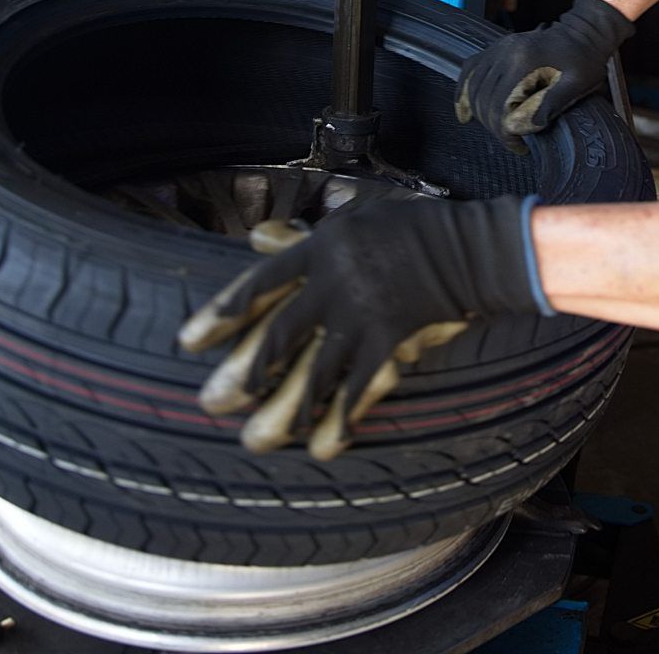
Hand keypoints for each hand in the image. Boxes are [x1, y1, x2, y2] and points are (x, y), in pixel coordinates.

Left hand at [177, 193, 543, 459]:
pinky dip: (344, 415)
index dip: (225, 311)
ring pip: (316, 369)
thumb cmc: (410, 226)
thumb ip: (301, 235)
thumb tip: (256, 238)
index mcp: (321, 250)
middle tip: (219, 400)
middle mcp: (334, 285)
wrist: (466, 247)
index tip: (192, 340)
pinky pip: (361, 384)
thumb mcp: (353, 216)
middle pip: (279, 334)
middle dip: (248, 371)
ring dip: (290, 406)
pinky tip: (328, 442)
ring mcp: (362, 316)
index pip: (262, 283)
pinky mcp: (390, 340)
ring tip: (265, 436)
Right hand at [455, 0, 633, 150]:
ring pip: (474, 89)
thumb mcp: (576, 84)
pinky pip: (470, 70)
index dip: (505, 133)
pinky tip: (464, 112)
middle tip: (512, 140)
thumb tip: (523, 126)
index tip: (520, 147)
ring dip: (482, 115)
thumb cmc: (583, 61)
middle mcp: (504, 52)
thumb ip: (551, 104)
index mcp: (523, 61)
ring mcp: (497, 48)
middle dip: (495, 127)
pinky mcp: (495, 49)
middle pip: (484, 100)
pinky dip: (464, 92)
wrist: (583, 34)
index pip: (499, 107)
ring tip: (500, 129)